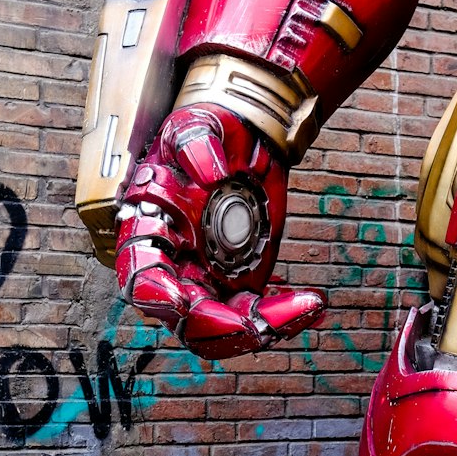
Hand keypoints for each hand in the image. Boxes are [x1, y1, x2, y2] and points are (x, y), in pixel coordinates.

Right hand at [114, 105, 324, 360]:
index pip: (142, 274)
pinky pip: (257, 317)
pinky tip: (314, 304)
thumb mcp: (197, 125)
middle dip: (224, 329)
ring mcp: (206, 282)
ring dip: (264, 327)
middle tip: (263, 324)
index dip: (156, 294)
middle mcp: (173, 267)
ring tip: (308, 307)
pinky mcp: (238, 286)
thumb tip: (210, 173)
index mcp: (150, 231)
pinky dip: (285, 317)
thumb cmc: (209, 135)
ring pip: (225, 329)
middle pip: (188, 320)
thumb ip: (196, 144)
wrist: (242, 145)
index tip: (181, 302)